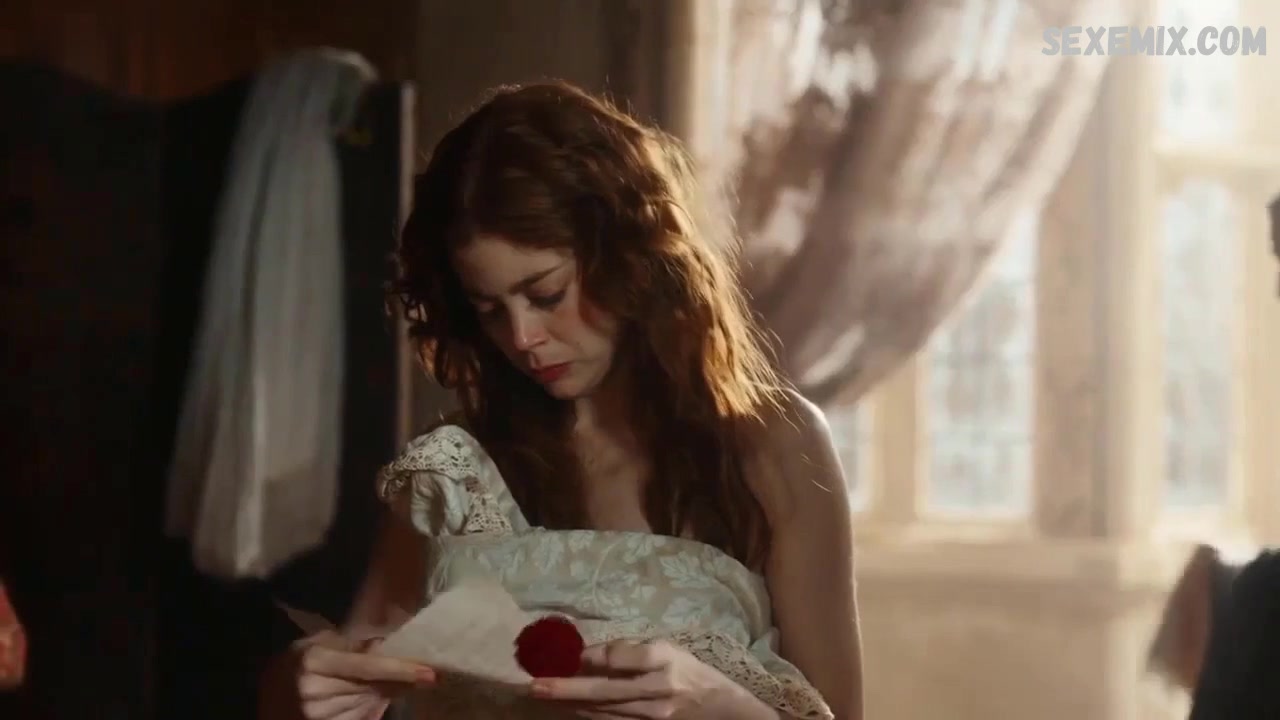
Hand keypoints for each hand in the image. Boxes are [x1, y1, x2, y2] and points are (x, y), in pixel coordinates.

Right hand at [292, 629, 434, 719]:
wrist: (264, 699)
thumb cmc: (295, 663)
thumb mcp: (318, 644)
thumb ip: (351, 645)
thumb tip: (388, 645)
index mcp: (313, 661)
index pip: (367, 667)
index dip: (399, 670)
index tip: (429, 673)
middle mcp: (314, 690)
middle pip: (372, 688)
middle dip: (398, 682)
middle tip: (420, 675)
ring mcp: (316, 716)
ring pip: (369, 705)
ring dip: (381, 696)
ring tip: (374, 686)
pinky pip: (360, 719)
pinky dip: (369, 710)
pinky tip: (363, 701)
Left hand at [530, 639, 772, 719]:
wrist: (724, 712)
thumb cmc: (694, 673)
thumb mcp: (669, 650)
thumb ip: (631, 651)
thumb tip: (588, 653)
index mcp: (665, 658)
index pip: (621, 657)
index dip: (592, 656)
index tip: (567, 653)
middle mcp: (659, 688)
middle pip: (605, 689)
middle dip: (567, 688)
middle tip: (535, 685)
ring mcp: (653, 715)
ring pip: (604, 710)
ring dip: (571, 703)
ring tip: (543, 694)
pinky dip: (590, 716)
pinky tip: (571, 709)